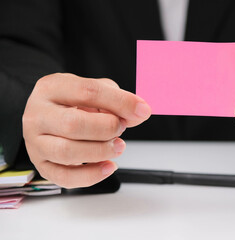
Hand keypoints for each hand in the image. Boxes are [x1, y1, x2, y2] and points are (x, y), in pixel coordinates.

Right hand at [23, 73, 150, 187]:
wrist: (48, 116)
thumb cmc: (74, 103)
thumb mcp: (96, 91)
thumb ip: (117, 101)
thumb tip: (139, 114)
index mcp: (52, 88)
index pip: (87, 92)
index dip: (119, 102)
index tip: (141, 110)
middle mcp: (38, 115)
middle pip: (73, 124)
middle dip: (106, 128)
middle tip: (121, 128)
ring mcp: (35, 142)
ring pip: (67, 152)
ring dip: (101, 151)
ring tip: (118, 146)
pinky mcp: (42, 165)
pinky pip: (64, 177)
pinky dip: (91, 175)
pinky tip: (109, 167)